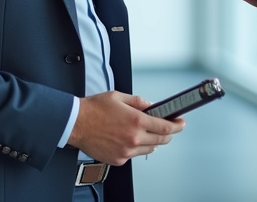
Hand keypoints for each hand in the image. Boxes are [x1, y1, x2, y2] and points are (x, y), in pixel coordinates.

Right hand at [67, 91, 184, 164]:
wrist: (75, 124)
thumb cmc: (94, 109)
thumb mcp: (119, 97)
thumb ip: (139, 102)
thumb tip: (151, 106)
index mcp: (136, 121)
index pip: (166, 127)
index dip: (177, 125)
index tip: (181, 123)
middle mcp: (133, 138)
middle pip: (161, 140)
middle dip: (168, 134)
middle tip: (168, 127)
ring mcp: (126, 151)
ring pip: (150, 149)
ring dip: (152, 141)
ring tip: (145, 131)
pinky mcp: (118, 159)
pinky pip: (134, 155)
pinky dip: (136, 147)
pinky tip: (129, 139)